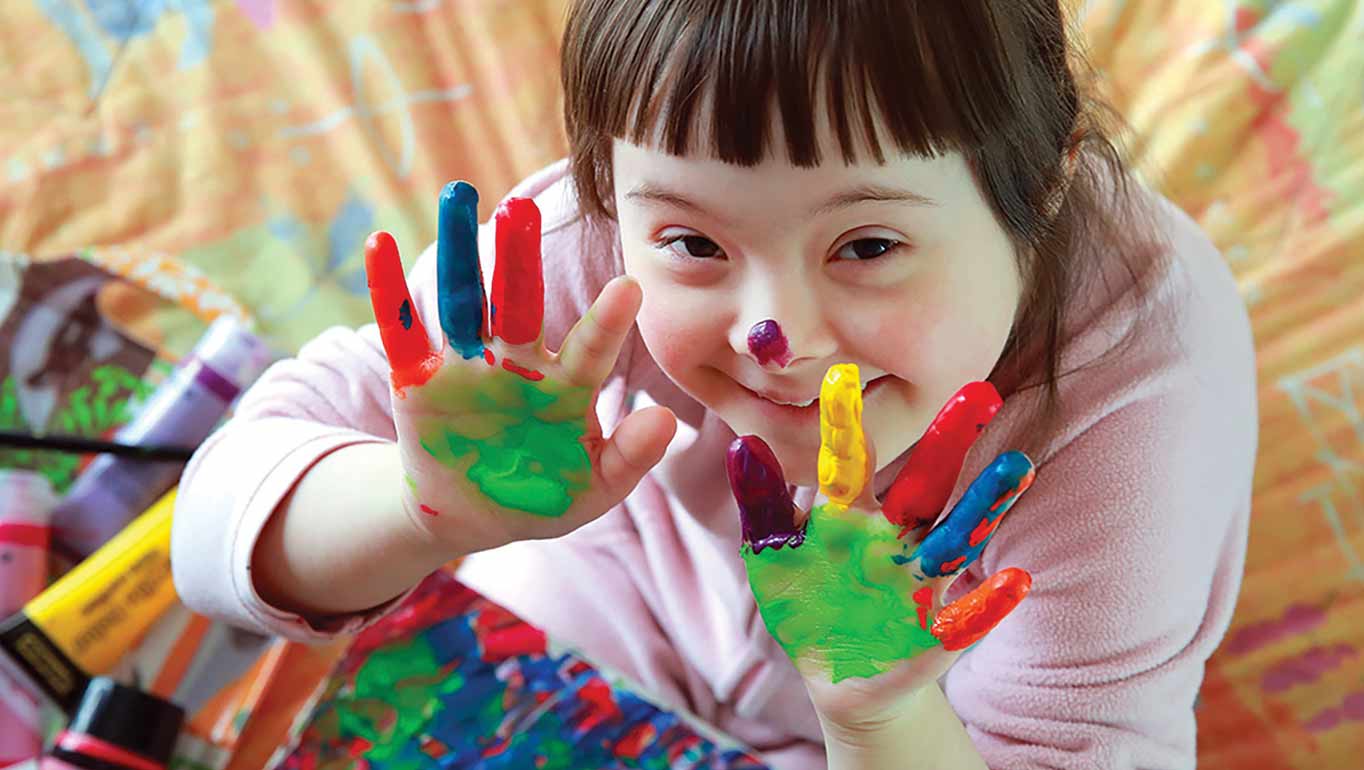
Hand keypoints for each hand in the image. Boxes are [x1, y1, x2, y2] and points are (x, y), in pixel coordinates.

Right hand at [365, 181, 675, 554]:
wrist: (473, 515)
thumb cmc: (544, 495)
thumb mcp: (593, 489)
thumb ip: (630, 457)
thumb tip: (669, 420)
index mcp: (566, 386)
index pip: (591, 348)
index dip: (608, 321)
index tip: (630, 287)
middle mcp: (518, 363)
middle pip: (520, 302)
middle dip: (519, 258)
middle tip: (521, 209)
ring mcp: (468, 367)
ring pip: (463, 300)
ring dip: (458, 252)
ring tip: (458, 197)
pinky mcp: (419, 381)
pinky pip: (403, 332)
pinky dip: (389, 292)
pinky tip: (380, 245)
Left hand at [726, 366, 1034, 729]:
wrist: (837, 677)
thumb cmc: (805, 606)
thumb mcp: (773, 557)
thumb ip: (763, 505)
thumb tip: (744, 444)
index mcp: (851, 515)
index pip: (850, 460)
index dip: (845, 422)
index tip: (842, 373)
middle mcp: (895, 537)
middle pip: (925, 482)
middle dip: (950, 440)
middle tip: (980, 390)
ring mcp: (919, 582)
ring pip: (957, 536)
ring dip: (985, 504)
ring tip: (1016, 465)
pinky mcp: (935, 633)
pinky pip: (966, 617)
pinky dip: (988, 602)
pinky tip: (1015, 580)